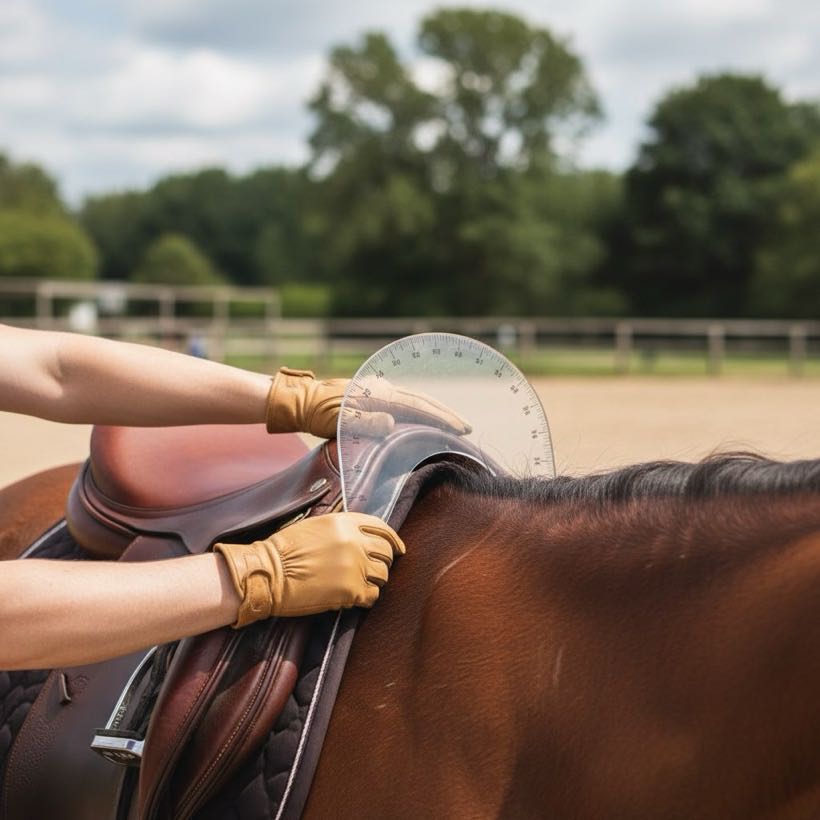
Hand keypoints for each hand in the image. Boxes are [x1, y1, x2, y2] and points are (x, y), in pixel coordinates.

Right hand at [214, 512, 404, 625]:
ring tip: (361, 584)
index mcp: (346, 522)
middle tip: (375, 569)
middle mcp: (355, 541)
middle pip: (386, 552)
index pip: (382, 529)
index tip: (398, 549)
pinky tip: (355, 597)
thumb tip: (362, 537)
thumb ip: (342, 529)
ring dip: (375, 580)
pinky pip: (372, 595)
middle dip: (383, 561)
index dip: (392, 540)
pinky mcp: (351, 590)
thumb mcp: (316, 526)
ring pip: (383, 574)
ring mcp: (355, 566)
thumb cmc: (285, 550)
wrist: (268, 574)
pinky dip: (366, 597)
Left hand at [265, 366, 470, 437]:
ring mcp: (379, 388)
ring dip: (435, 410)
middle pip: (422, 400)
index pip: (417, 407)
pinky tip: (426, 416)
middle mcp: (383, 388)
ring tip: (453, 423)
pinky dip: (421, 408)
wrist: (301, 399)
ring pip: (415, 399)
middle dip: (445, 414)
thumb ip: (364, 422)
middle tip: (466, 428)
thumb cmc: (317, 413)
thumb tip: (390, 422)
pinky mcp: (375, 392)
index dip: (441, 419)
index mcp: (378, 394)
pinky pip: (405, 400)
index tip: (461, 429)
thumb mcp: (337, 421)